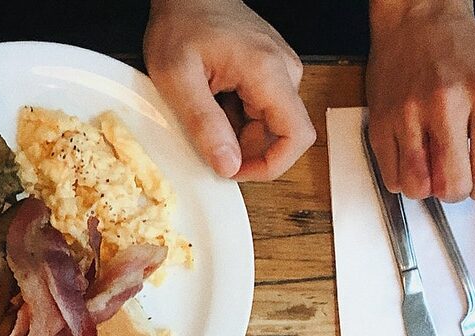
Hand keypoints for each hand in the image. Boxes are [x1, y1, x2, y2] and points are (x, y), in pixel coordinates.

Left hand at [144, 0, 314, 181]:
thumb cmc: (180, 24)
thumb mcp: (177, 80)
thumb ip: (205, 125)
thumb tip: (228, 166)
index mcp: (268, 72)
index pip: (297, 136)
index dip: (271, 166)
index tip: (236, 172)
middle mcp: (284, 70)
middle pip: (280, 134)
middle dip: (243, 149)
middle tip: (205, 138)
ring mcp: (281, 70)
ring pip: (268, 124)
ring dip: (235, 132)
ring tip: (203, 108)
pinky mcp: (271, 71)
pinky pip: (261, 109)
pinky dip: (235, 117)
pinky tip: (212, 99)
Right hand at [366, 0, 474, 200]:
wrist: (418, 21)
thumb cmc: (465, 53)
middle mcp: (447, 103)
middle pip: (452, 187)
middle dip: (458, 192)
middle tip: (459, 178)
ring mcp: (409, 114)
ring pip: (417, 188)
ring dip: (429, 189)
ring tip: (435, 171)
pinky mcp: (381, 123)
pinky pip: (391, 178)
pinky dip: (404, 178)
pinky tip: (415, 159)